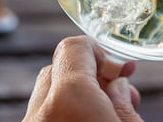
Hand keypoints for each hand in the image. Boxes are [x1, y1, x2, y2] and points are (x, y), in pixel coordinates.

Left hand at [22, 36, 143, 121]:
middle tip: (118, 94)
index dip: (101, 53)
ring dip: (73, 98)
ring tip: (103, 113)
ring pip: (46, 98)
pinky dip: (62, 114)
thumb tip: (117, 86)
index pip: (73, 48)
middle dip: (88, 76)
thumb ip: (123, 104)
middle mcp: (39, 113)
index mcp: (69, 99)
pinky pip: (42, 118)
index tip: (121, 72)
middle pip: (56, 71)